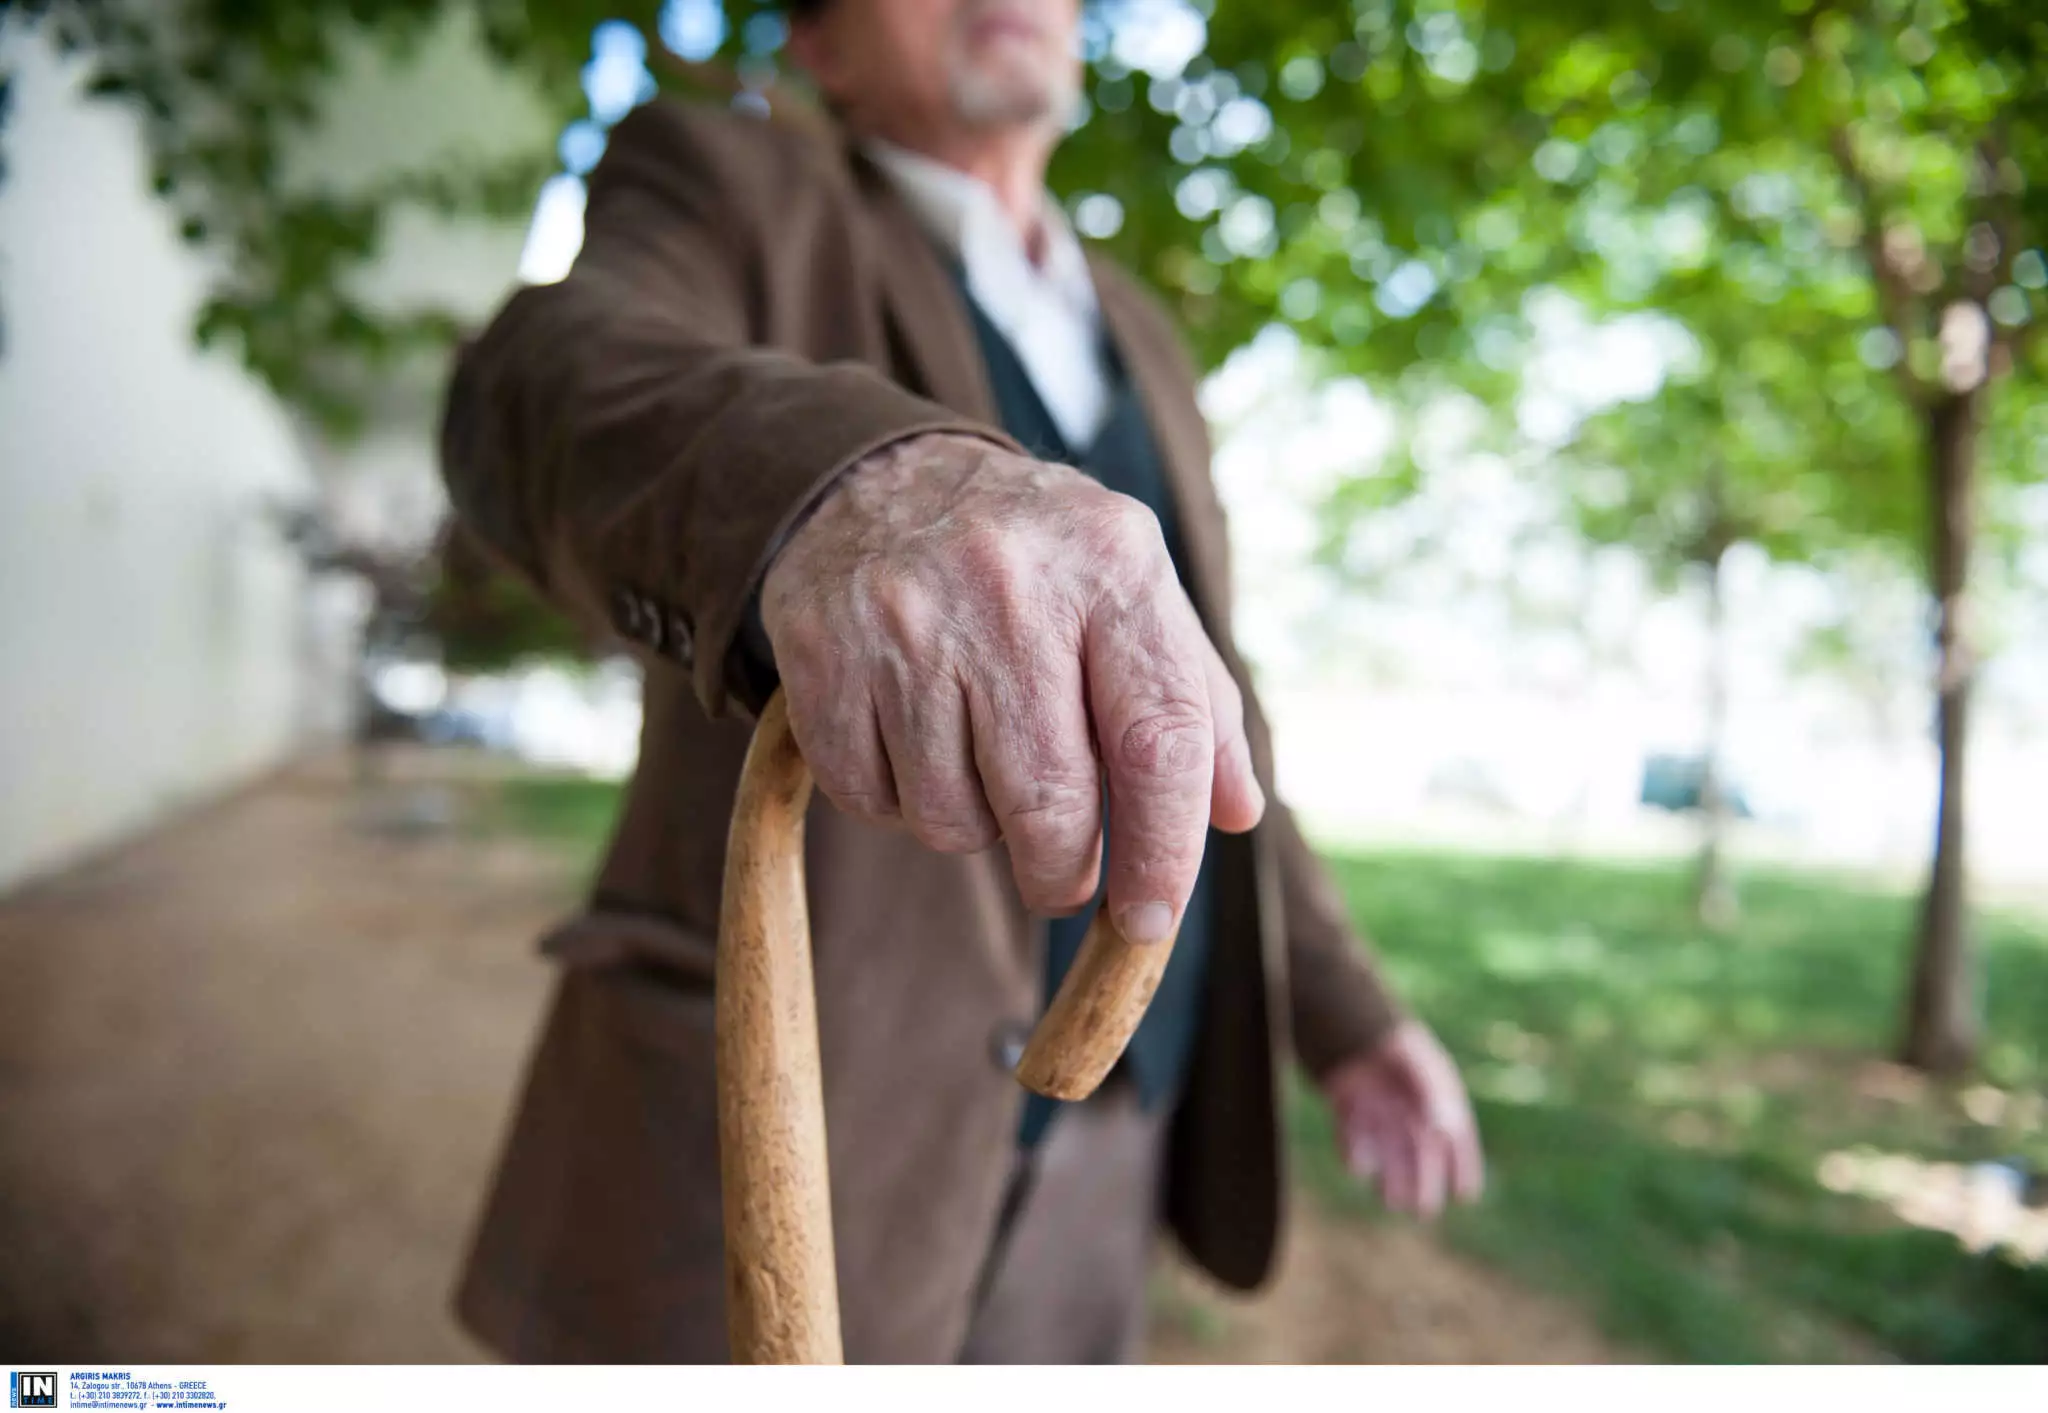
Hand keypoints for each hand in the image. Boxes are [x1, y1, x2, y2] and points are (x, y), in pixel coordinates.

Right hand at [760, 432, 1264, 940]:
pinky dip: (894, 802)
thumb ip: (1195, 699)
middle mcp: (1010, 582)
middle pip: (1050, 804)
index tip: (1149, 921)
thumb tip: (1237, 813)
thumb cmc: (1036, 559)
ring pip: (952, 818)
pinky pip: (869, 800)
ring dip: (972, 826)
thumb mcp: (1132, 590)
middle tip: (1060, 877)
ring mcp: (907, 616)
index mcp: (1112, 564)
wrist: (880, 474)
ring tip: (974, 761)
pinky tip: (909, 741)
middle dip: (1062, 873)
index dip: (1163, 853)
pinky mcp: (822, 649)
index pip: (1158, 741)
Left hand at [1321, 1020, 1483, 1218]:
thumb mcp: (1420, 1067)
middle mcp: (1410, 1108)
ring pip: (1390, 1153)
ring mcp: (1380, 1111)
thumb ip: (1433, 1096)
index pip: (1458, 1138)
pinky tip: (1360, 1169)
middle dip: (1424, 1182)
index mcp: (1438, 1095)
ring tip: (1393, 1201)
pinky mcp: (1349, 1109)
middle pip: (1422, 1153)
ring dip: (1392, 1177)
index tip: (1466, 1195)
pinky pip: (1356, 1138)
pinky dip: (1358, 1154)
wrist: (1347, 1018)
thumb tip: (1444, 1132)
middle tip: (1422, 1209)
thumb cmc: (1394, 1042)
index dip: (1464, 1166)